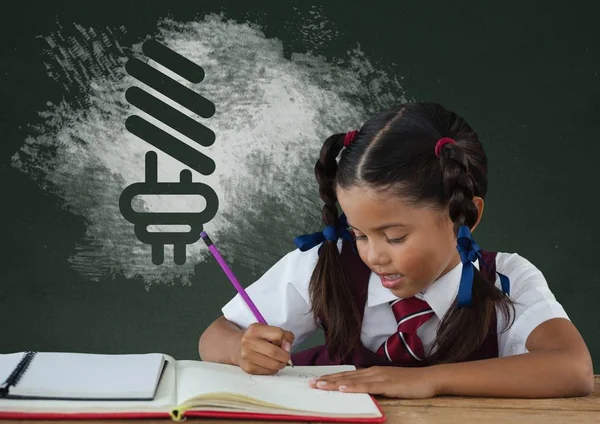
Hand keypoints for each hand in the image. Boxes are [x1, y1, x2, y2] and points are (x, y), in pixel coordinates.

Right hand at [237, 323, 294, 374]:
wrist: (237, 347)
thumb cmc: (257, 338)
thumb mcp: (268, 330)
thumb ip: (283, 335)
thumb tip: (287, 348)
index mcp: (255, 329)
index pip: (279, 334)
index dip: (286, 340)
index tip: (285, 343)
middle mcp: (248, 342)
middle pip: (275, 352)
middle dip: (285, 356)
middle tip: (286, 356)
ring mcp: (247, 357)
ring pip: (274, 364)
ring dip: (281, 364)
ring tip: (278, 360)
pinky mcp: (248, 368)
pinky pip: (269, 372)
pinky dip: (274, 369)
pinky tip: (269, 363)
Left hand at [308, 366, 437, 398]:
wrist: (429, 378)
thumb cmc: (409, 382)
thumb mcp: (387, 383)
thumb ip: (373, 384)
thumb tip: (359, 388)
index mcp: (371, 371)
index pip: (347, 375)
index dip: (331, 378)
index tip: (316, 380)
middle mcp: (372, 372)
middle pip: (345, 376)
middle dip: (327, 380)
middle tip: (310, 383)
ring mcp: (379, 377)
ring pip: (352, 380)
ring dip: (334, 383)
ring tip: (319, 385)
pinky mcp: (386, 384)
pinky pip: (367, 386)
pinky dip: (353, 387)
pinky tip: (343, 388)